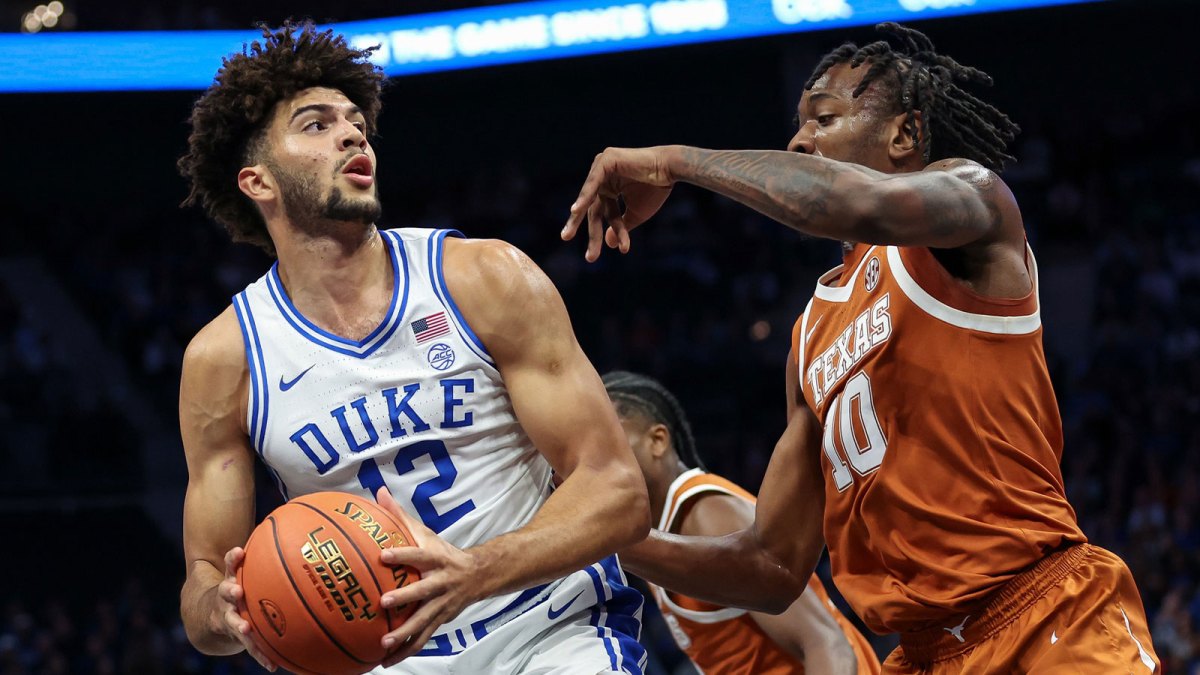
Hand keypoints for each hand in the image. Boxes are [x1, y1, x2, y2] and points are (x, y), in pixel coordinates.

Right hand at [218, 547, 276, 670]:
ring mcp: (228, 618)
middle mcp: (226, 598)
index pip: (229, 565)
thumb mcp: (247, 573)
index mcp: (231, 579)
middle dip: (230, 591)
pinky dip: (261, 656)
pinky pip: (249, 647)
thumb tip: (306, 541)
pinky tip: (273, 666)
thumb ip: (267, 559)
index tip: (238, 552)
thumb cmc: (241, 587)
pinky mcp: (236, 636)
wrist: (209, 615)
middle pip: (225, 592)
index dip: (233, 558)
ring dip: (239, 625)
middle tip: (236, 590)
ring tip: (246, 629)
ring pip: (232, 622)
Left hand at [375, 487, 482, 666]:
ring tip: (384, 644)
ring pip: (424, 622)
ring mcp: (443, 604)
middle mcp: (442, 583)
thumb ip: (401, 516)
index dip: (403, 554)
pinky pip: (423, 638)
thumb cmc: (444, 553)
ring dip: (405, 635)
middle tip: (383, 603)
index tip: (383, 555)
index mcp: (437, 559)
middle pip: (423, 592)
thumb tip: (379, 493)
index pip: (419, 554)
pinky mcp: (442, 620)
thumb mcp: (426, 533)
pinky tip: (387, 661)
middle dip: (405, 599)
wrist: (480, 575)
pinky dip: (406, 650)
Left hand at [561, 146, 676, 261]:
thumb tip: (608, 243)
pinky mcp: (606, 160)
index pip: (601, 213)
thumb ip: (621, 227)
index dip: (599, 233)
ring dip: (578, 214)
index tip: (593, 256)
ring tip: (568, 232)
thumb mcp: (636, 213)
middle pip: (591, 206)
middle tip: (565, 238)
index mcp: (610, 188)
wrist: (670, 170)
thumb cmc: (656, 190)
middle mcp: (603, 177)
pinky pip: (593, 182)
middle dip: (578, 224)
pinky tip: (576, 210)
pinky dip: (585, 196)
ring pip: (589, 196)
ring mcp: (603, 166)